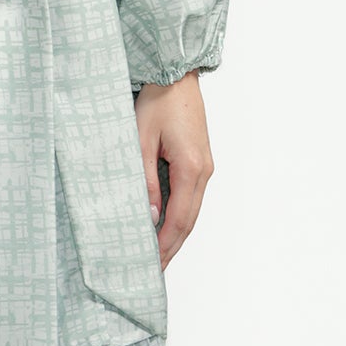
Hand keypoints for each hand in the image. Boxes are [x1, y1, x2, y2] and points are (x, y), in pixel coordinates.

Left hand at [135, 71, 213, 268]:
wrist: (175, 74)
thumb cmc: (158, 100)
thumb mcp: (141, 140)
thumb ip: (143, 180)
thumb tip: (148, 216)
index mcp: (192, 168)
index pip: (179, 219)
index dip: (165, 245)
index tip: (152, 264)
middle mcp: (204, 171)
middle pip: (189, 220)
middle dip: (171, 247)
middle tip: (154, 270)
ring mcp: (204, 166)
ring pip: (191, 210)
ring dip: (175, 233)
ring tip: (157, 254)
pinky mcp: (199, 160)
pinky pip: (189, 196)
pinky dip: (178, 215)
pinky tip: (163, 223)